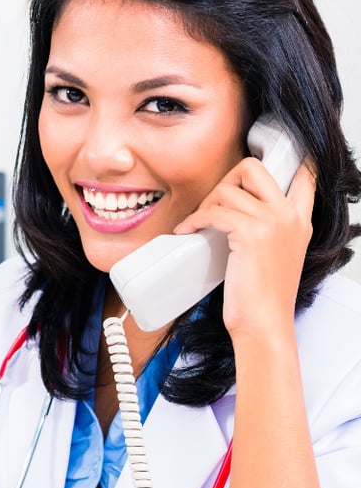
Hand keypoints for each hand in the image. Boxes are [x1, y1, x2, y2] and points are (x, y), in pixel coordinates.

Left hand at [174, 157, 314, 339]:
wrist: (264, 324)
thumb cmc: (264, 298)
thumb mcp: (277, 257)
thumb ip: (268, 231)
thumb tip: (236, 213)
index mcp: (300, 220)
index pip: (302, 175)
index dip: (278, 163)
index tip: (250, 172)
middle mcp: (289, 215)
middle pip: (253, 168)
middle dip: (225, 179)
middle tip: (213, 204)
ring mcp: (272, 222)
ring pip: (226, 190)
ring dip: (204, 205)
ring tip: (196, 224)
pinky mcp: (250, 234)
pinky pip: (213, 212)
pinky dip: (194, 220)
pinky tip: (186, 231)